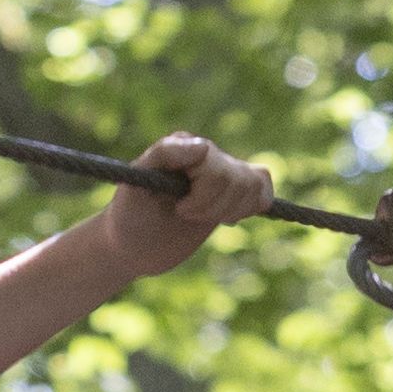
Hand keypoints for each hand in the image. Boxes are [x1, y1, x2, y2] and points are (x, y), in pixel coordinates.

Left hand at [104, 130, 274, 279]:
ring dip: (230, 210)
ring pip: (254, 183)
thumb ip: (163, 156)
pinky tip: (229, 217)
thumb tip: (203, 146)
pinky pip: (263, 188)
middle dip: (212, 206)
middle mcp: (205, 154)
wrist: (132, 246)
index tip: (179, 209)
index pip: (215, 162)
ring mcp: (220, 174)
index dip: (203, 193)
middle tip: (183, 215)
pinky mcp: (232, 195)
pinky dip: (255, 206)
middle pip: (236, 177)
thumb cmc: (129, 215)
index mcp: (182, 145)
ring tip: (201, 218)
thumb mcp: (134, 186)